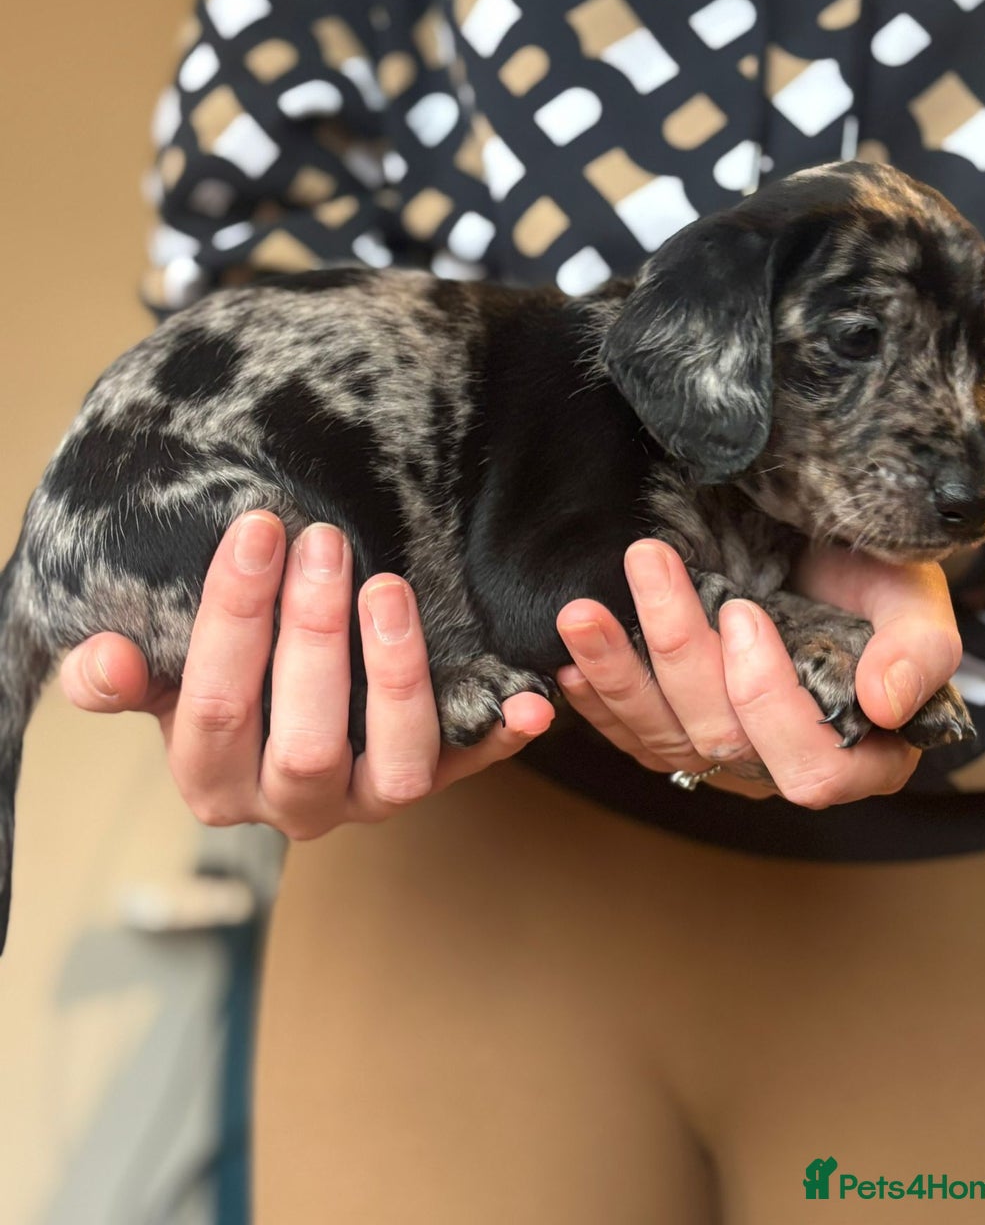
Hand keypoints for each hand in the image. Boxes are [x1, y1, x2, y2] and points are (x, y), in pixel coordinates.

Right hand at [59, 512, 554, 838]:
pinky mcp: (430, 782)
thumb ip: (124, 678)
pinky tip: (532, 698)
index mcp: (212, 780)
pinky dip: (501, 735)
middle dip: (313, 637)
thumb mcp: (164, 682)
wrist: (279, 717)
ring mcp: (368, 799)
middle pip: (304, 739)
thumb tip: (103, 657)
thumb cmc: (224, 683)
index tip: (257, 528)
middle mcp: (292, 804)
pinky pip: (471, 767)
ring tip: (390, 588)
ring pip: (395, 766)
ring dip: (397, 676)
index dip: (234, 618)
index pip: (215, 705)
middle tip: (325, 544)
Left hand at [555, 540, 962, 808]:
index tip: (743, 612)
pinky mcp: (677, 731)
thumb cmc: (881, 580)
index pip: (813, 766)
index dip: (769, 700)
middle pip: (722, 738)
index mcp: (863, 754)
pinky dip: (596, 697)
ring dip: (616, 673)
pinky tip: (569, 658)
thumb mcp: (916, 601)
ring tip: (582, 612)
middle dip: (677, 649)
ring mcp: (727, 751)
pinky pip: (630, 734)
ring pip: (664, 738)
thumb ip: (918, 651)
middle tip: (649, 561)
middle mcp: (786, 764)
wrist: (830, 553)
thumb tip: (884, 702)